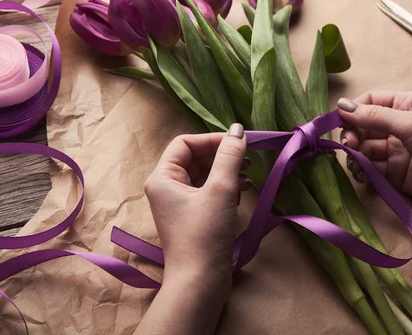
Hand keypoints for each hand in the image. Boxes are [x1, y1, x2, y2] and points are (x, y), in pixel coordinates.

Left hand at [144, 124, 249, 281]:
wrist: (200, 282)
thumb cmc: (205, 233)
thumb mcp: (221, 189)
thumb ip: (230, 156)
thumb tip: (238, 129)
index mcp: (163, 177)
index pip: (185, 143)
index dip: (212, 140)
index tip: (239, 143)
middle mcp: (166, 187)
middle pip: (195, 158)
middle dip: (222, 156)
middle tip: (248, 157)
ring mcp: (179, 204)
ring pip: (203, 175)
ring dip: (226, 172)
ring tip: (247, 175)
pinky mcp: (192, 218)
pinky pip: (207, 192)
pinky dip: (224, 188)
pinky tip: (242, 192)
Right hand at [337, 91, 411, 213]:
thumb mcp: (410, 123)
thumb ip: (374, 116)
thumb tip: (341, 106)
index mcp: (404, 105)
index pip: (370, 102)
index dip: (352, 110)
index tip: (338, 122)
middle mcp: (397, 126)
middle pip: (363, 127)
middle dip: (352, 135)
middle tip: (348, 145)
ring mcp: (395, 150)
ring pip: (364, 149)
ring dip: (355, 154)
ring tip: (355, 162)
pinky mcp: (395, 173)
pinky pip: (371, 169)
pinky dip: (363, 171)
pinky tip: (362, 174)